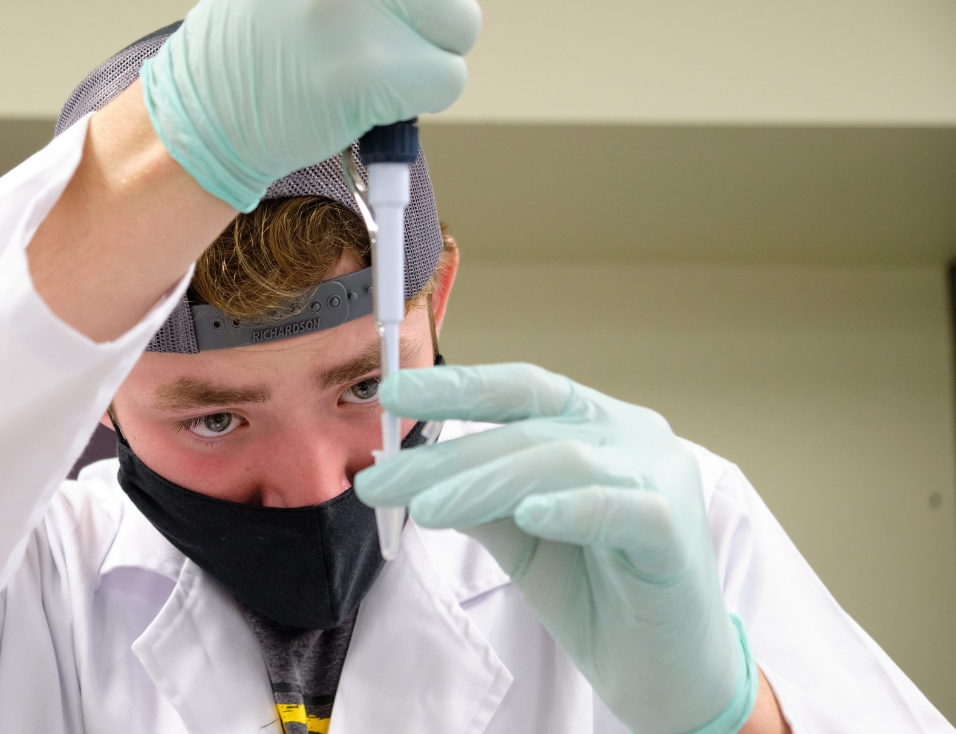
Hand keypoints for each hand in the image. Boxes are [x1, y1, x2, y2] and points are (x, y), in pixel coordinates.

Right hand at [142, 0, 488, 211]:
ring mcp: (351, 3)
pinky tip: (366, 93)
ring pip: (460, 24)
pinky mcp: (365, 69)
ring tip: (361, 58)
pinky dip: (419, 98)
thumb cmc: (268, 30)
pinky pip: (447, 78)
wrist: (209, 110)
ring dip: (425, 53)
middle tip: (382, 24)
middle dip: (438, 0)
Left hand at [356, 363, 758, 733]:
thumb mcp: (518, 536)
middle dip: (446, 456)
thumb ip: (476, 497)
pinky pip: (619, 508)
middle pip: (527, 430)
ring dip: (484, 483)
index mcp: (593, 424)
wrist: (663, 670)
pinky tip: (528, 514)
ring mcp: (658, 477)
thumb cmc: (595, 591)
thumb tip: (406, 469)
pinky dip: (571, 507)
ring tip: (427, 509)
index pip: (521, 389)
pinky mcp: (674, 532)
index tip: (391, 394)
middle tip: (380, 480)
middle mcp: (631, 435)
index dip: (458, 386)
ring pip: (560, 461)